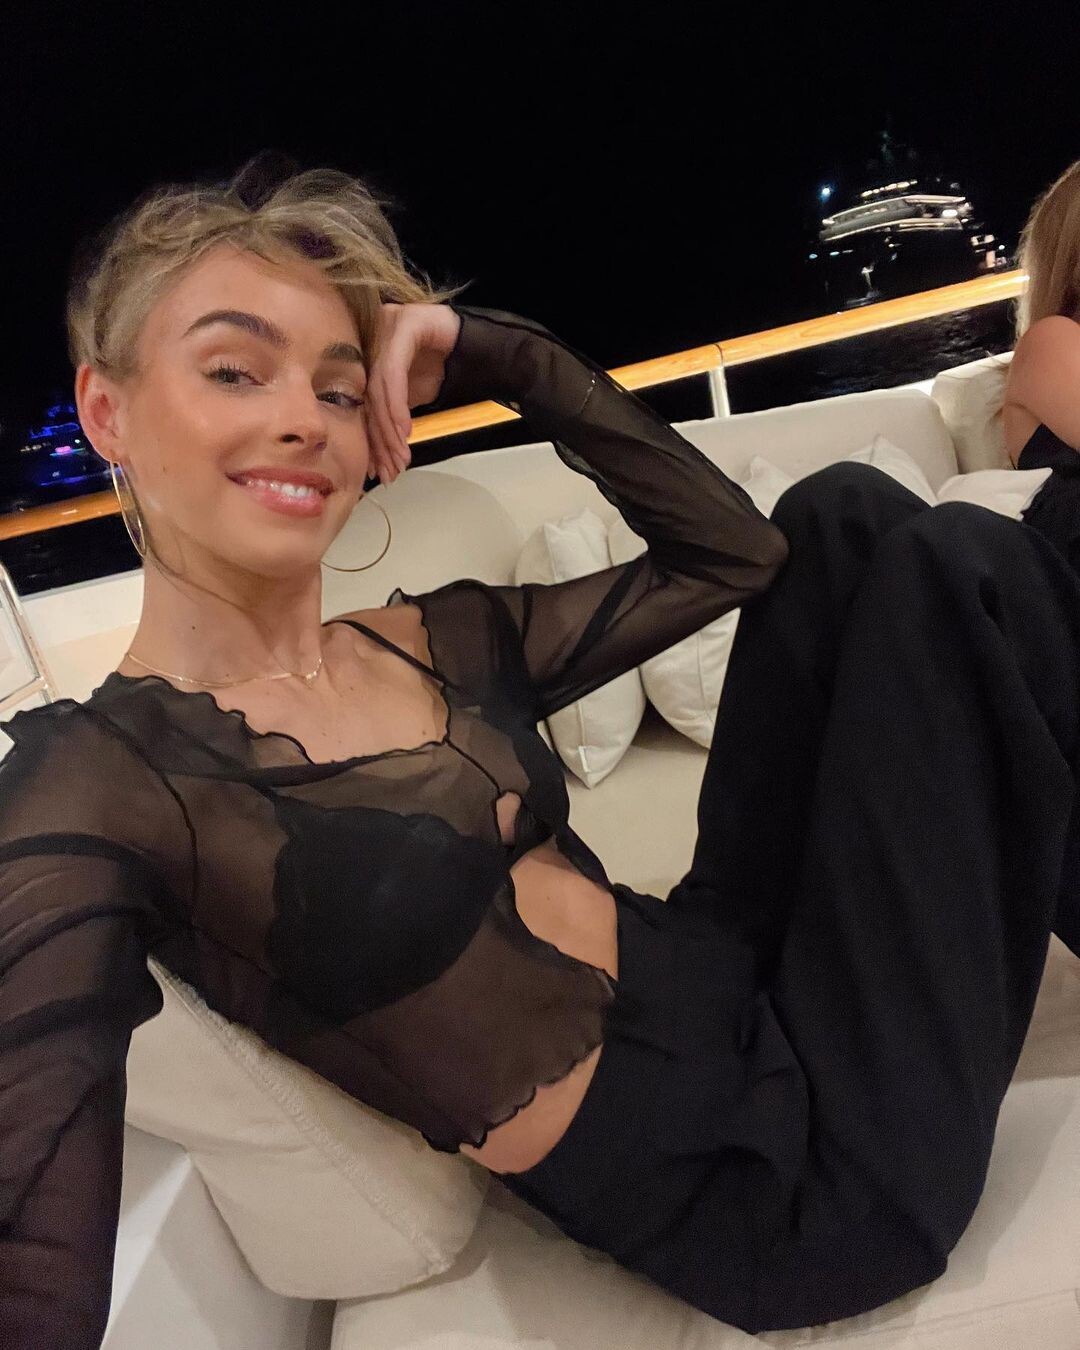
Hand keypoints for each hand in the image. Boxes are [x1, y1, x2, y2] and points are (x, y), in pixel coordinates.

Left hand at [364, 302, 461, 485]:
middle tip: (390, 468)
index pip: (364, 402)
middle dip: (381, 439)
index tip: (377, 469)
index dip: (371, 439)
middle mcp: (370, 337)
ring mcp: (385, 326)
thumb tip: (378, 454)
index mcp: (366, 354)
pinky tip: (404, 430)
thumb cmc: (441, 367)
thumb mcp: (411, 396)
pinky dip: (397, 405)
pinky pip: (393, 372)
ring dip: (390, 428)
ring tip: (400, 455)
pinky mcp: (404, 324)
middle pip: (369, 397)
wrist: (477, 345)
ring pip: (379, 387)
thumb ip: (390, 415)